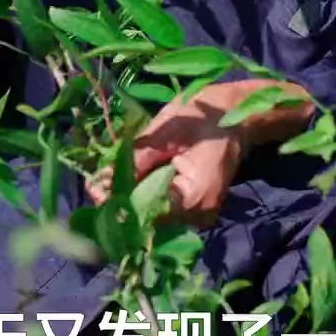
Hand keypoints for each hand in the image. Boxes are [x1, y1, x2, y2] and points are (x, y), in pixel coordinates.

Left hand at [86, 79, 313, 226]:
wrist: (240, 113)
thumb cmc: (207, 116)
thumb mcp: (167, 131)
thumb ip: (135, 160)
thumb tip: (98, 185)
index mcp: (195, 199)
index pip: (146, 216)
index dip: (117, 205)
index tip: (94, 188)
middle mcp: (198, 218)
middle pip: (147, 222)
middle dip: (119, 203)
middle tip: (95, 182)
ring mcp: (198, 216)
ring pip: (152, 218)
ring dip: (129, 200)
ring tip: (107, 180)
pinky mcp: (193, 209)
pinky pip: (162, 210)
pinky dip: (143, 196)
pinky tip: (127, 182)